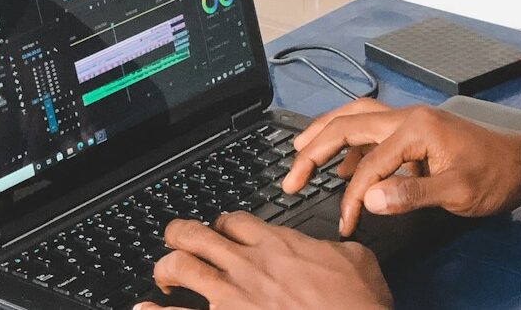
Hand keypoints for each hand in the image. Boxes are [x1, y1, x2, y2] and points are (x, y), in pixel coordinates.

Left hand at [136, 213, 390, 309]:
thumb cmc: (358, 305)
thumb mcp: (357, 259)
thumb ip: (332, 247)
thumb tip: (331, 244)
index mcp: (278, 245)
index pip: (234, 219)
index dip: (223, 223)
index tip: (222, 231)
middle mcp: (248, 266)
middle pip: (194, 234)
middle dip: (179, 235)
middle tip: (176, 242)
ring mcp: (231, 298)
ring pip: (178, 267)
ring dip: (164, 269)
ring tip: (162, 277)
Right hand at [282, 98, 520, 236]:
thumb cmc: (496, 175)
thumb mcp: (457, 191)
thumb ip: (411, 195)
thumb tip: (368, 199)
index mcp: (416, 127)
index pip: (367, 164)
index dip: (351, 197)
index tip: (345, 224)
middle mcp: (408, 116)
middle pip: (347, 124)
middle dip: (314, 149)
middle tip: (290, 177)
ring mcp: (411, 121)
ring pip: (356, 119)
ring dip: (326, 135)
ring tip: (300, 153)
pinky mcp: (415, 131)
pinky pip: (371, 129)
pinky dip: (349, 142)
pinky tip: (342, 163)